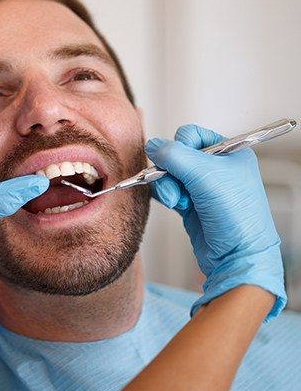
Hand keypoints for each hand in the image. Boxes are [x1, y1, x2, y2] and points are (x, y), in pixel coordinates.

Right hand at [145, 124, 285, 320]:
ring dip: (168, 186)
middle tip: (178, 186)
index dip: (180, 146)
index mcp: (229, 152)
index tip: (181, 163)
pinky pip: (167, 189)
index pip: (192, 135)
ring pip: (168, 174)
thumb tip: (152, 145)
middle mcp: (215, 167)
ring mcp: (202, 186)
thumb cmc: (236, 215)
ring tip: (178, 201)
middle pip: (176, 155)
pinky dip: (166, 196)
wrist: (237, 256)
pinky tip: (176, 206)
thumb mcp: (204, 175)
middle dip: (170, 171)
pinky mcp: (190, 203)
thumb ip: (175, 156)